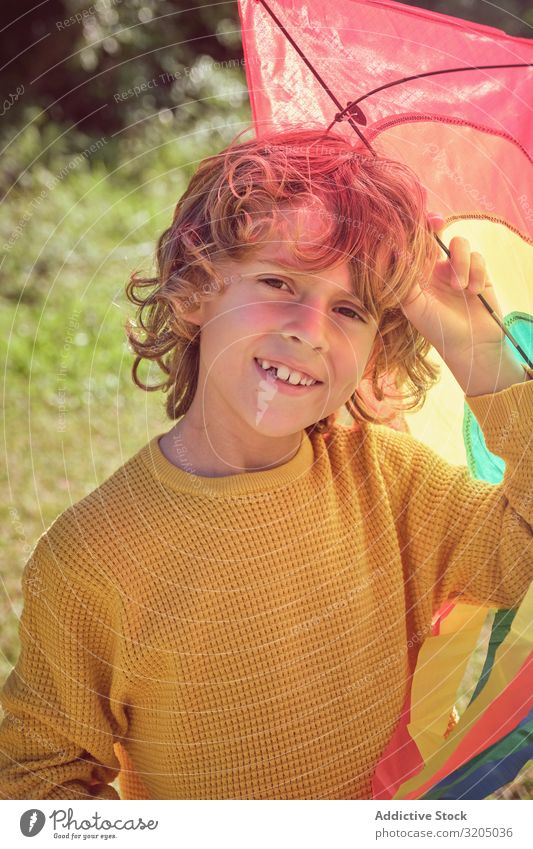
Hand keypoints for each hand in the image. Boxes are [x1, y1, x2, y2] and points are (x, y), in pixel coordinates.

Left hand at [400, 214, 524, 394]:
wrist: (470, 344)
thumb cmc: (437, 328)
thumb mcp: (413, 305)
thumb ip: (403, 279)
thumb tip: (392, 253)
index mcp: (418, 275)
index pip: (414, 246)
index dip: (414, 230)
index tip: (415, 223)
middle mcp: (436, 269)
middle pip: (437, 235)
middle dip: (437, 226)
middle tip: (437, 223)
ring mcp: (458, 269)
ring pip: (460, 244)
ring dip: (461, 262)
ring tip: (461, 287)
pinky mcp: (478, 273)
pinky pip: (478, 257)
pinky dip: (477, 273)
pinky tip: (474, 292)